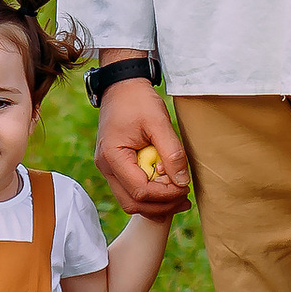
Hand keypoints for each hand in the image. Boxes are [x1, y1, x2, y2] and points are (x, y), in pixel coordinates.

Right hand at [95, 76, 189, 219]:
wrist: (122, 86)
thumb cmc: (138, 100)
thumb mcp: (159, 122)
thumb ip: (172, 153)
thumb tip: (182, 182)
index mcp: (113, 156)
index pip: (140, 190)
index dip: (165, 195)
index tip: (184, 188)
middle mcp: (105, 166)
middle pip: (132, 203)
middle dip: (161, 205)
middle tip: (184, 198)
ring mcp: (108, 168)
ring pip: (130, 201)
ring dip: (155, 204)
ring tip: (178, 196)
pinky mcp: (115, 166)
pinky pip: (130, 190)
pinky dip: (148, 194)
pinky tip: (166, 188)